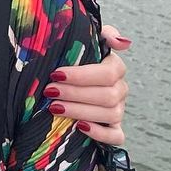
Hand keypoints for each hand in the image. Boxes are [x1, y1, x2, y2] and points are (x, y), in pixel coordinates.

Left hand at [44, 25, 129, 145]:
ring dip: (80, 111)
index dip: (82, 75)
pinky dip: (100, 134)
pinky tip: (80, 127)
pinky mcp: (115, 128)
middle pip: (107, 96)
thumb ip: (103, 33)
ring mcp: (119, 109)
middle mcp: (120, 89)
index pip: (108, 73)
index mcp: (115, 66)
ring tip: (54, 107)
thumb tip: (120, 42)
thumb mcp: (84, 38)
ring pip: (110, 114)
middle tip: (50, 91)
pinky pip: (116, 136)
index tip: (56, 73)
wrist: (65, 76)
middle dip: (75, 94)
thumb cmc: (73, 53)